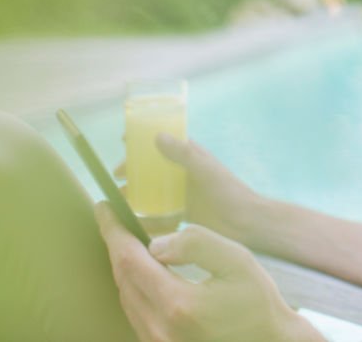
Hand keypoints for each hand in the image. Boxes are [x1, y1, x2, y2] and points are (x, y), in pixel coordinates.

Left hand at [94, 202, 323, 341]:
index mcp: (178, 304)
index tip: (104, 207)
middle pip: (123, 278)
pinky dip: (133, 287)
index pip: (130, 260)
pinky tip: (143, 272)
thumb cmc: (259, 301)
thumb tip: (156, 244)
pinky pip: (135, 313)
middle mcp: (160, 329)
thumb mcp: (238, 261)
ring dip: (123, 267)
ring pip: (126, 297)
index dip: (114, 230)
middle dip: (116, 245)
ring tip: (127, 241)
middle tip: (113, 218)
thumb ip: (197, 244)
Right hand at [115, 136, 268, 244]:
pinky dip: (147, 217)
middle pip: (153, 169)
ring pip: (153, 192)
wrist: (245, 224)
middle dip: (134, 172)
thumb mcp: (204, 169)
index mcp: (190, 157)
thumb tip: (157, 136)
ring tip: (119, 203)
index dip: (144, 141)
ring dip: (136, 196)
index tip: (124, 141)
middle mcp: (184, 174)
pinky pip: (160, 214)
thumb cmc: (228, 192)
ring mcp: (183, 194)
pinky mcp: (184, 214)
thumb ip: (183, 154)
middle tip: (116, 178)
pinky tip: (133, 223)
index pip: (163, 143)